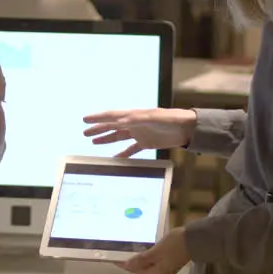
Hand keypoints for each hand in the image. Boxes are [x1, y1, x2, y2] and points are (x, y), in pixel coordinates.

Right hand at [82, 108, 197, 156]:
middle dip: (98, 128)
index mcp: (134, 115)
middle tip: (85, 132)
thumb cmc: (172, 120)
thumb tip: (118, 122)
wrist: (187, 128)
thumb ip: (137, 119)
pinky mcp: (147, 142)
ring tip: (93, 141)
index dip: (98, 118)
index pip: (112, 116)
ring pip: (119, 136)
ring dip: (107, 139)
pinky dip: (123, 153)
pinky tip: (115, 158)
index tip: (85, 120)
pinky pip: (131, 149)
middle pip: (112, 126)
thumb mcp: (154, 118)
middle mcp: (135, 124)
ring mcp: (140, 133)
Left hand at [117, 227, 190, 273]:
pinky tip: (143, 249)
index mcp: (157, 273)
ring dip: (139, 258)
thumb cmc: (175, 244)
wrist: (195, 239)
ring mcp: (167, 268)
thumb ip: (142, 259)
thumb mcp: (156, 251)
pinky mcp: (170, 261)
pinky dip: (147, 256)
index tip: (114, 259)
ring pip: (148, 264)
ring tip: (128, 250)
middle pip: (142, 268)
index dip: (124, 264)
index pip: (136, 269)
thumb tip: (127, 265)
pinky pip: (154, 260)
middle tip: (119, 253)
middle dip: (131, 262)